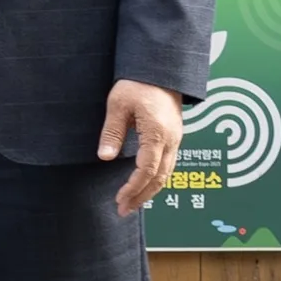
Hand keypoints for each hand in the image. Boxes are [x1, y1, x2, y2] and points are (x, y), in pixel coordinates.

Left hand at [99, 78, 184, 215]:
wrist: (161, 69)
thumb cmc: (138, 83)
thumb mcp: (118, 105)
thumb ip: (112, 132)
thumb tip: (104, 157)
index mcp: (157, 133)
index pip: (146, 170)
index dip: (133, 188)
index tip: (119, 200)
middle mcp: (171, 140)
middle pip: (160, 177)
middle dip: (142, 196)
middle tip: (123, 210)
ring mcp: (175, 139)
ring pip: (166, 173)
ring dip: (150, 191)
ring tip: (132, 203)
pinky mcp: (174, 136)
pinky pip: (168, 164)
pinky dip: (156, 179)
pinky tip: (144, 185)